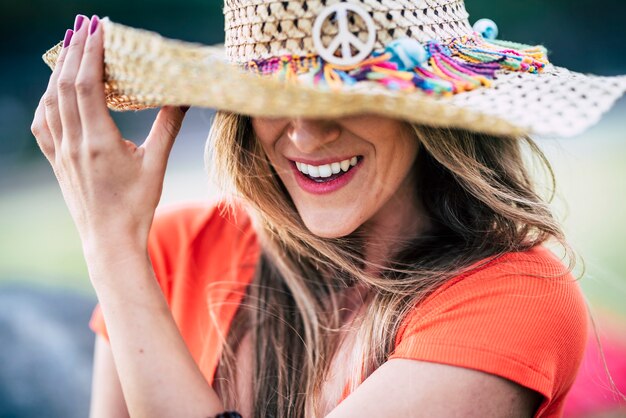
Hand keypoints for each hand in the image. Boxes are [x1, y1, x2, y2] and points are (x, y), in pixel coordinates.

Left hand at [31, 14, 187, 252]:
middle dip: (74, 50)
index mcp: (98, 142)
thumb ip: (167, 128)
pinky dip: (47, 98)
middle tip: (84, 25)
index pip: (86, 85)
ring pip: (51, 100)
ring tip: (70, 47)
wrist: (109, 240)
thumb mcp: (155, 165)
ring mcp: (60, 152)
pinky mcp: (55, 160)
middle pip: (65, 85)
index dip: (90, 52)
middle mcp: (73, 143)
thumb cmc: (136, 206)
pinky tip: (55, 90)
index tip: (98, 28)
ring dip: (58, 70)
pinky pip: (43, 122)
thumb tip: (182, 98)